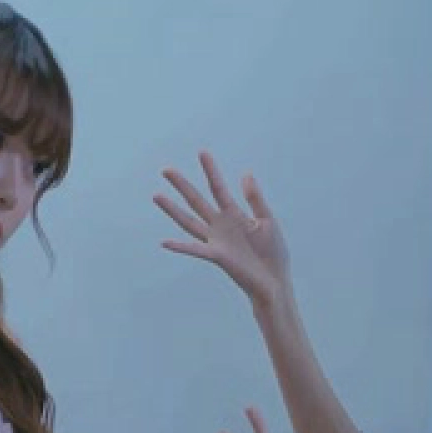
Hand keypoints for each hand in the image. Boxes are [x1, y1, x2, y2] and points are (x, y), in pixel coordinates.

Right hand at [154, 151, 290, 305]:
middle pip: (197, 200)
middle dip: (182, 185)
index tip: (202, 152)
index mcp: (234, 215)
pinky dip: (180, 246)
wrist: (274, 280)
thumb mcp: (267, 220)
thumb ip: (255, 199)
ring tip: (157, 195)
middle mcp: (220, 225)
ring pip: (189, 221)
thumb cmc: (273, 253)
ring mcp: (216, 241)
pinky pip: (195, 250)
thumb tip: (245, 173)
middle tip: (166, 169)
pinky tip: (164, 242)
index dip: (211, 170)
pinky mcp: (217, 256)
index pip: (218, 188)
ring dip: (172, 209)